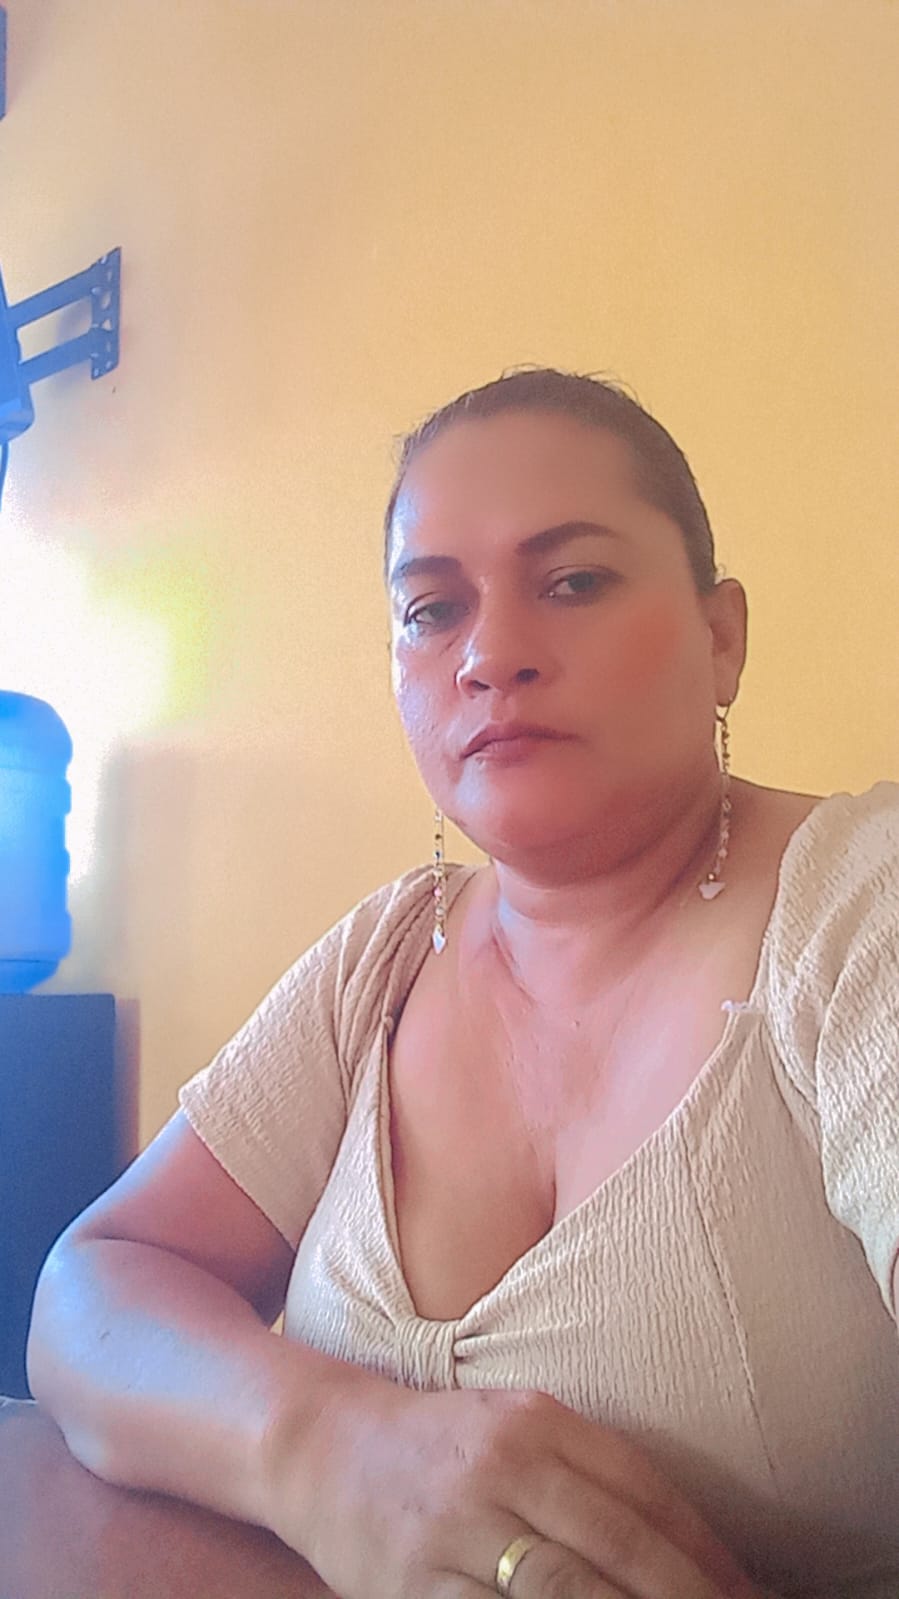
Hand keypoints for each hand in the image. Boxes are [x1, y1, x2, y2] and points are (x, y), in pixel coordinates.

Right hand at [266, 1379, 762, 1598]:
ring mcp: (458, 1529)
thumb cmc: (439, 1444)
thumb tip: (688, 1546)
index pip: (643, 1488)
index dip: (704, 1550)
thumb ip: (593, 1471)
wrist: (323, 1448)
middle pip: (618, 1544)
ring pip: (568, 1593)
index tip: (746, 1593)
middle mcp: (502, 1467)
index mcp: (535, 1419)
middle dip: (686, 1597)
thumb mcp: (516, 1426)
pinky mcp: (418, 1586)